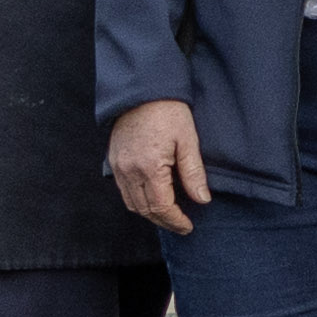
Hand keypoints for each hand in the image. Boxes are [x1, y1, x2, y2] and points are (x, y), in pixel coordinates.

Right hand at [106, 101, 209, 236]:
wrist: (143, 91)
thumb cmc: (169, 112)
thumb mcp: (188, 141)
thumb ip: (193, 173)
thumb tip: (202, 199)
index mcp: (149, 167)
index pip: (161, 206)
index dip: (175, 220)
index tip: (188, 226)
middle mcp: (129, 171)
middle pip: (144, 209)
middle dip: (163, 221)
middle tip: (181, 225)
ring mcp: (118, 166)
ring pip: (131, 203)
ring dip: (149, 213)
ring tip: (168, 215)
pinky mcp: (113, 161)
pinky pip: (123, 190)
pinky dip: (137, 200)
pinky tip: (152, 198)